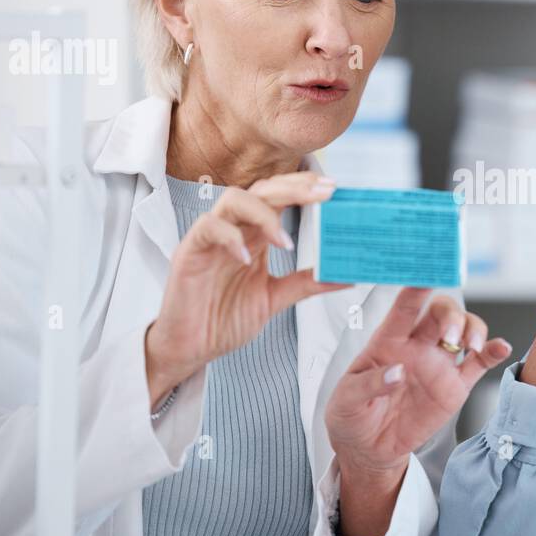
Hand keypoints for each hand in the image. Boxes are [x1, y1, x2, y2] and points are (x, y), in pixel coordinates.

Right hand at [144, 171, 347, 406]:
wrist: (191, 348)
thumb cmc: (224, 318)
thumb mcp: (275, 298)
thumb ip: (307, 283)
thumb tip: (346, 275)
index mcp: (255, 236)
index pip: (279, 196)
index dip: (304, 187)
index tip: (334, 189)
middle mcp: (235, 230)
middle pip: (262, 190)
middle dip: (293, 188)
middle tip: (323, 194)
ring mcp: (211, 238)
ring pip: (233, 199)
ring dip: (263, 212)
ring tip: (284, 240)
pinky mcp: (189, 252)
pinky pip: (207, 228)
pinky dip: (229, 237)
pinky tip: (246, 258)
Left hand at [325, 288, 512, 475]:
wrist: (369, 448)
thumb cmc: (352, 414)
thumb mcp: (346, 400)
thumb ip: (370, 384)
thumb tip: (398, 372)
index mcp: (387, 341)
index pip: (403, 308)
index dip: (416, 288)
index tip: (428, 273)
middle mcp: (417, 346)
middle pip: (441, 313)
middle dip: (450, 316)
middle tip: (450, 336)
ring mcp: (439, 364)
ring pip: (464, 331)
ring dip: (473, 330)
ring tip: (472, 348)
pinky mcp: (455, 386)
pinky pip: (479, 364)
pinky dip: (493, 352)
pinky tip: (501, 347)